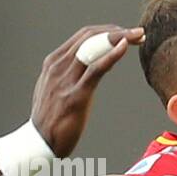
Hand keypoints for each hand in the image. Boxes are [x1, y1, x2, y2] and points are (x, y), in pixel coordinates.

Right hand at [30, 25, 144, 156]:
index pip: (82, 36)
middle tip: (138, 33)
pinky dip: (112, 54)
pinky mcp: (75, 96)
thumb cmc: (50, 119)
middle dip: (116, 30)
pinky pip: (96, 69)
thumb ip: (68, 75)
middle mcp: (57, 67)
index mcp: (53, 63)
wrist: (38, 144)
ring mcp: (65, 80)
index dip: (107, 31)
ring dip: (120, 38)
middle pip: (90, 36)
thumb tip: (87, 66)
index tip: (125, 34)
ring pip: (94, 47)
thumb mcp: (54, 88)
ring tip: (138, 36)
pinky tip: (125, 46)